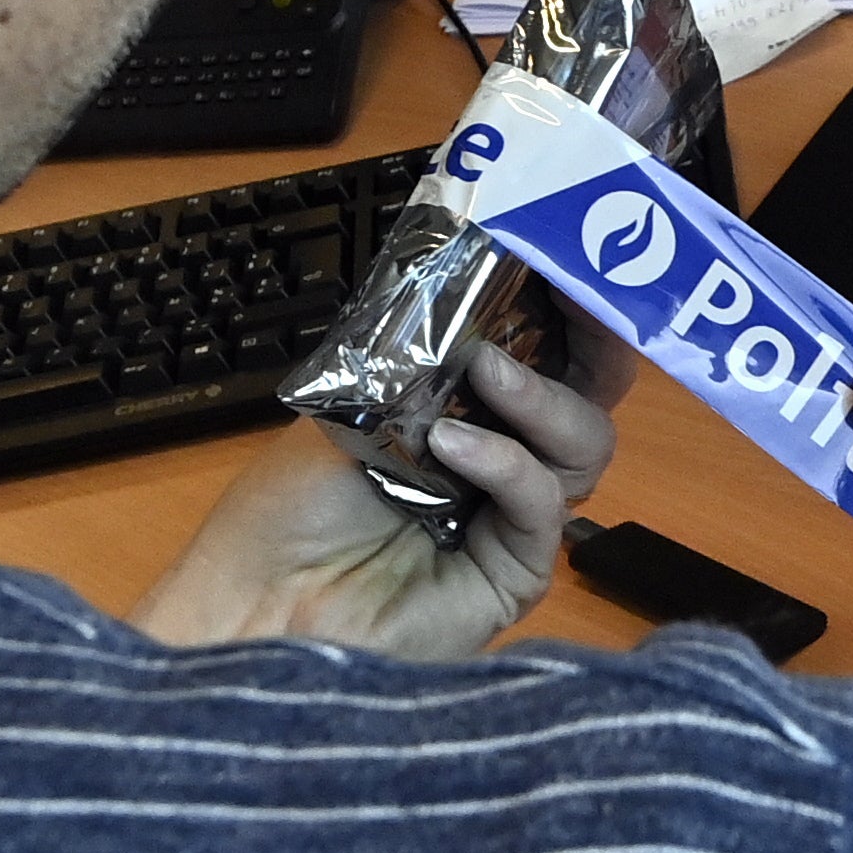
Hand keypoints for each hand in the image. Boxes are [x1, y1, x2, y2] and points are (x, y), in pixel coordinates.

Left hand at [134, 327, 626, 659]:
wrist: (257, 604)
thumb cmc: (289, 512)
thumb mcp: (353, 401)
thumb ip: (422, 355)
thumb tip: (476, 283)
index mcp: (467, 413)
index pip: (545, 349)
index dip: (565, 302)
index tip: (562, 248)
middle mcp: (502, 460)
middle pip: (591, 394)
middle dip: (595, 340)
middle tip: (574, 294)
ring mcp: (514, 518)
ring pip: (585, 447)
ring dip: (541, 397)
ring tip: (486, 372)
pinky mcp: (515, 572)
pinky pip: (541, 507)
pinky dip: (506, 465)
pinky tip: (453, 446)